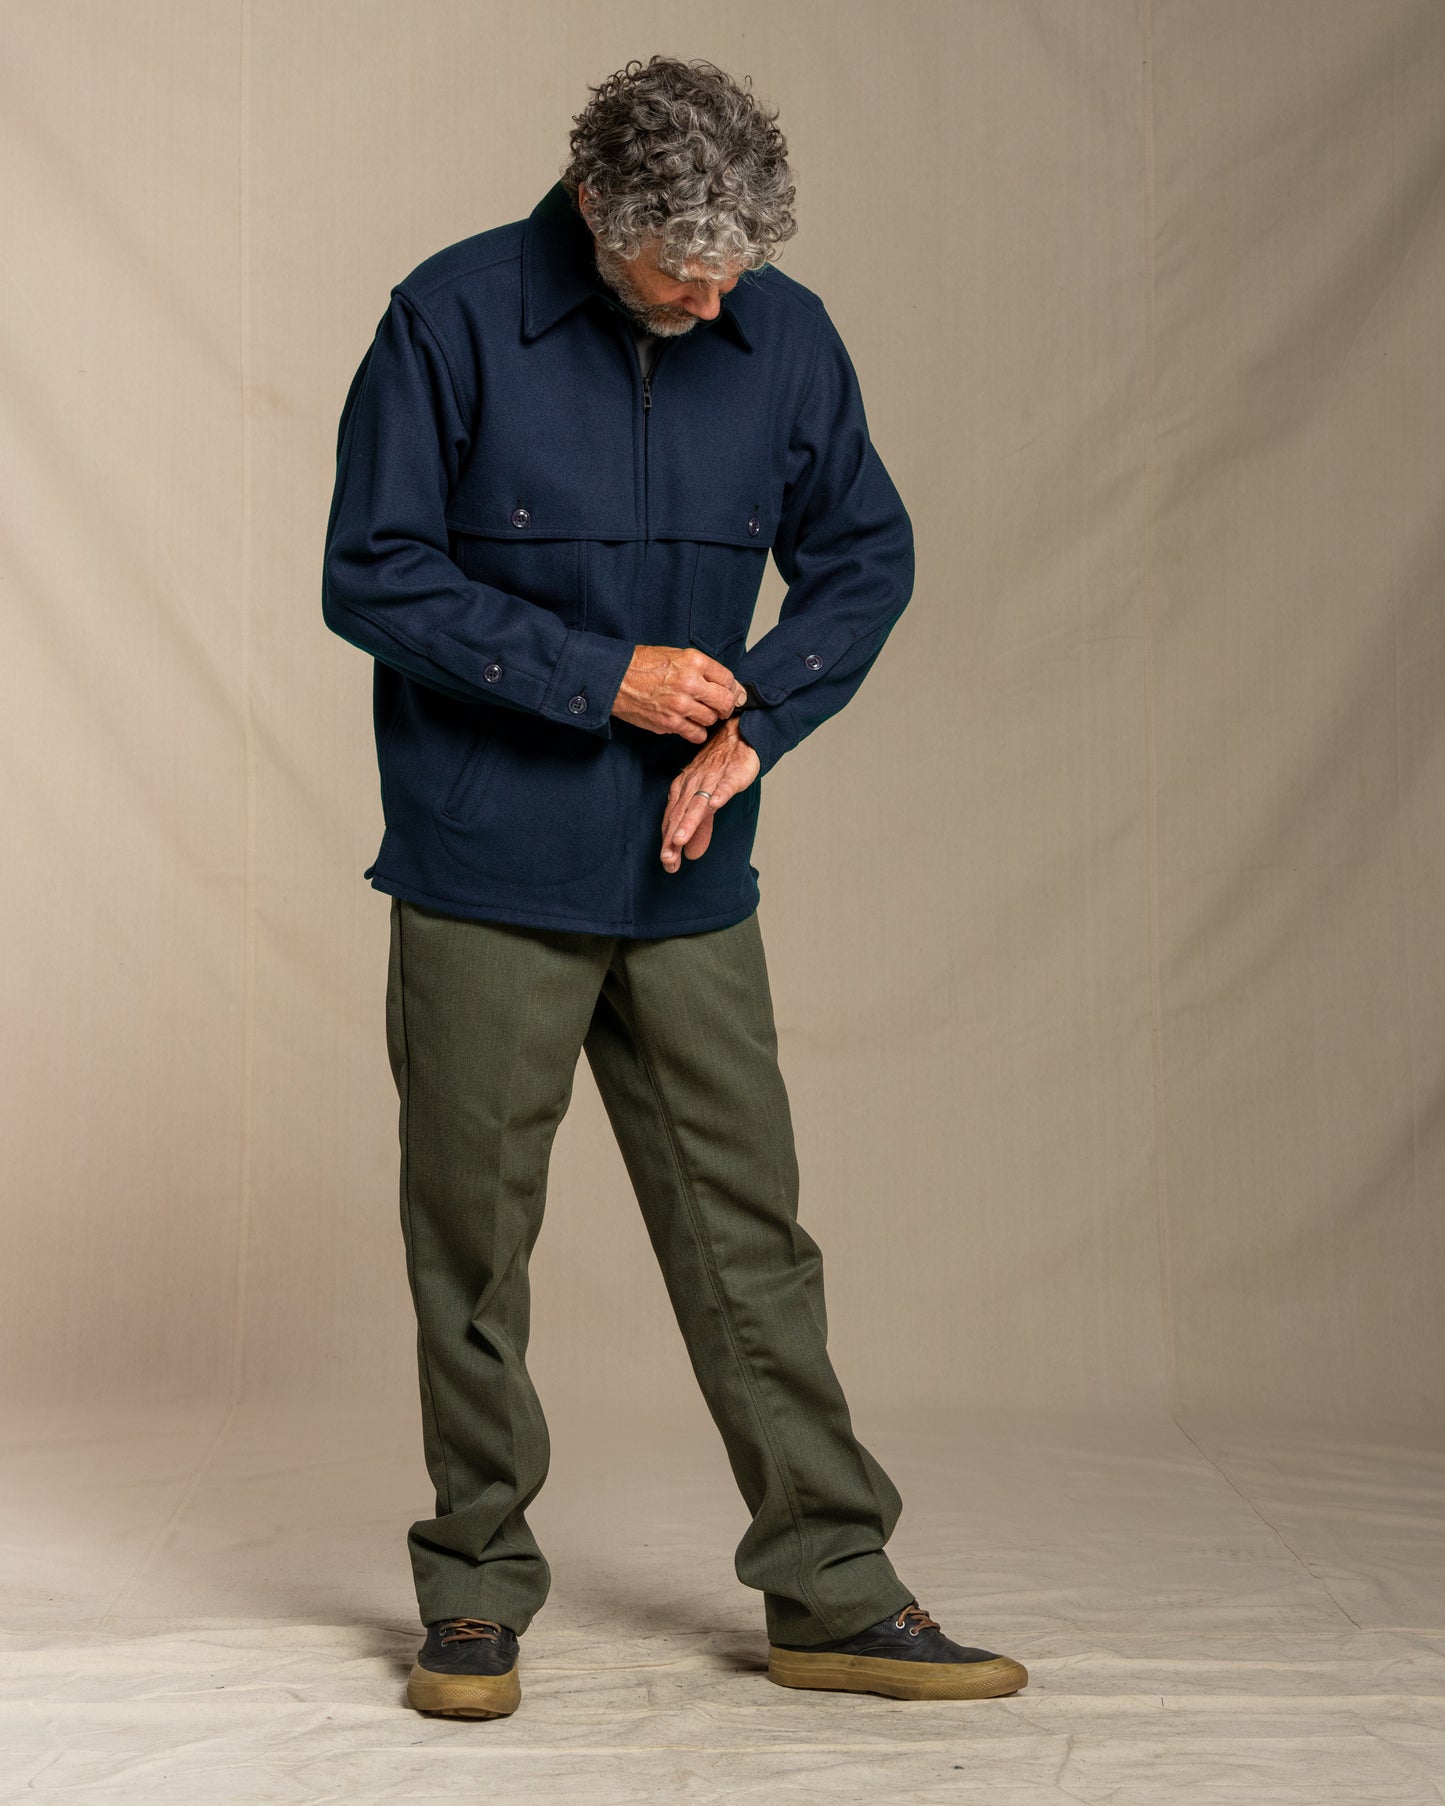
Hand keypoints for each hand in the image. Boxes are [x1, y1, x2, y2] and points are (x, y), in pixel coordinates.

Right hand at [612, 644, 746, 741]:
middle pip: (726, 701)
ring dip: (707, 718)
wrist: (616, 678)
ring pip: (712, 719)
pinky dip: (696, 732)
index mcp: (694, 662)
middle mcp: (690, 683)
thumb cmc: (643, 665)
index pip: (728, 679)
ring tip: (697, 713)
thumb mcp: (676, 655)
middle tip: (720, 708)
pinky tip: (689, 724)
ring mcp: (681, 705)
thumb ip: (700, 668)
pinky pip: (696, 734)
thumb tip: (724, 683)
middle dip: (726, 706)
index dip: (732, 688)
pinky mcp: (670, 723)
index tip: (731, 693)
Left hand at [659, 715, 760, 872]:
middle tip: (668, 858)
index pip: (673, 819)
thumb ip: (699, 827)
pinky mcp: (732, 774)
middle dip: (673, 837)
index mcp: (683, 791)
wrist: (736, 737)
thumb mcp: (705, 799)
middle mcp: (693, 785)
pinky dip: (719, 794)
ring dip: (689, 821)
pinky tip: (715, 804)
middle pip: (681, 814)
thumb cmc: (718, 768)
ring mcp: (712, 779)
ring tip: (680, 840)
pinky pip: (725, 785)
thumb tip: (688, 853)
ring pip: (698, 802)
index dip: (669, 841)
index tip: (667, 862)